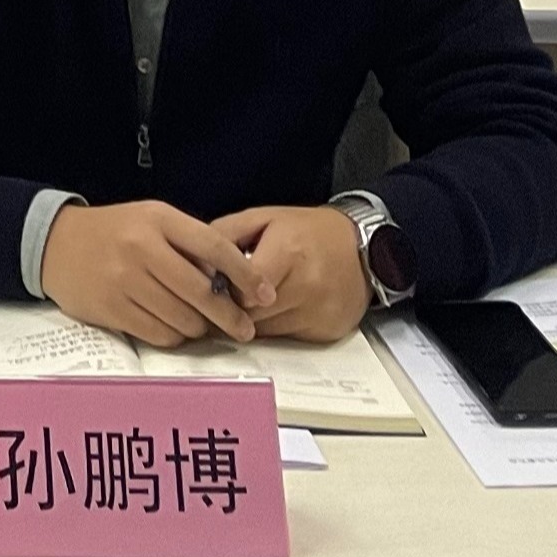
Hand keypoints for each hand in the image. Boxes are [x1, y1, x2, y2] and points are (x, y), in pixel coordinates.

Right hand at [39, 201, 265, 345]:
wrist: (55, 244)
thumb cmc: (115, 232)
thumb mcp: (152, 220)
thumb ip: (189, 244)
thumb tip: (232, 282)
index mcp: (158, 220)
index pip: (213, 247)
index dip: (245, 273)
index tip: (265, 292)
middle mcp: (141, 249)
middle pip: (200, 292)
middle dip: (229, 316)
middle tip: (244, 328)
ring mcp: (124, 281)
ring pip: (182, 319)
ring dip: (200, 328)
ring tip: (203, 326)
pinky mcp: (112, 310)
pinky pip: (159, 334)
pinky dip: (175, 337)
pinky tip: (176, 329)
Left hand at [218, 204, 369, 341]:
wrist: (362, 248)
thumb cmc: (308, 231)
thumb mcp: (263, 218)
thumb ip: (224, 234)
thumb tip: (193, 260)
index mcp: (288, 251)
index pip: (242, 290)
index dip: (224, 289)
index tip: (217, 285)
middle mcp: (307, 284)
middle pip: (251, 315)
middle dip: (234, 307)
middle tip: (228, 297)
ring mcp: (319, 311)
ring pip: (265, 332)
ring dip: (252, 321)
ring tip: (253, 300)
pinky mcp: (326, 332)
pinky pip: (285, 338)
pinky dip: (274, 327)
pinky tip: (278, 308)